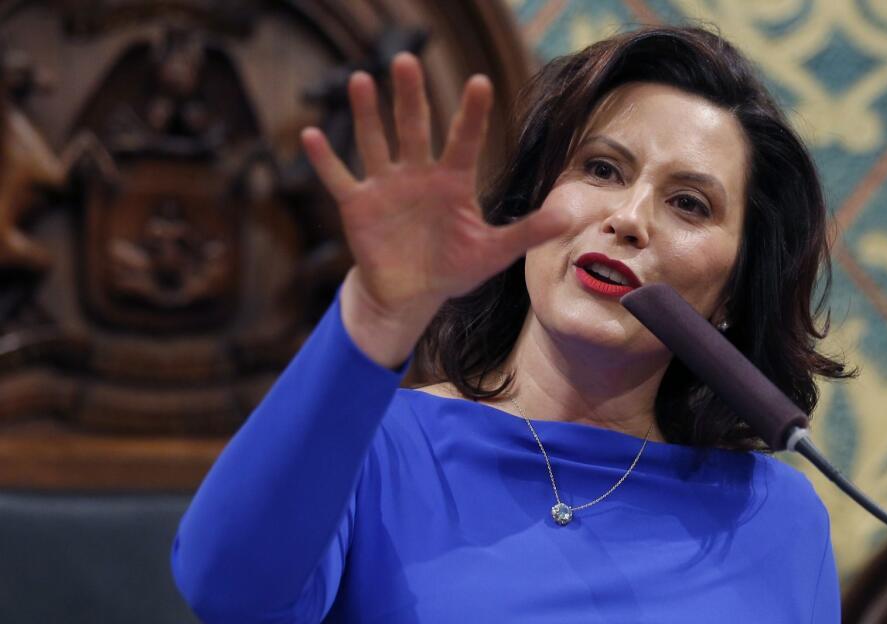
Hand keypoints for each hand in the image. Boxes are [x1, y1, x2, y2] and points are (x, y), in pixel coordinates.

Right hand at [300, 54, 568, 364]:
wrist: (412, 294)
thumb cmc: (454, 267)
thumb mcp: (495, 251)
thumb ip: (529, 230)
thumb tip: (571, 214)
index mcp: (452, 181)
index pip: (464, 140)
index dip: (471, 114)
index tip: (479, 82)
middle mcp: (418, 174)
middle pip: (414, 127)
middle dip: (411, 96)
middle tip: (408, 59)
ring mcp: (385, 185)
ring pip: (374, 142)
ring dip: (366, 113)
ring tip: (361, 79)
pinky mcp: (357, 204)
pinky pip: (338, 178)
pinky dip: (323, 160)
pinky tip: (309, 135)